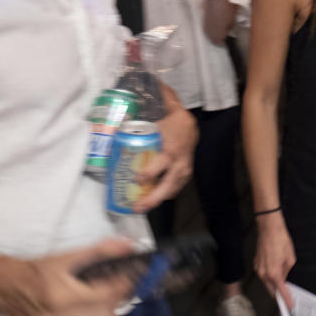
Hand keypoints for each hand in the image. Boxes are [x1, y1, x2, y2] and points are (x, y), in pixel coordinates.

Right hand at [0, 238, 135, 315]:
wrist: (8, 289)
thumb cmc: (38, 273)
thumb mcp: (67, 258)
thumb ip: (99, 251)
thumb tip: (127, 245)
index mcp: (62, 298)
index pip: (107, 297)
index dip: (122, 287)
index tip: (125, 280)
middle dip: (113, 304)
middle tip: (110, 294)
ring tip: (100, 311)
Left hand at [132, 95, 195, 211]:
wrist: (191, 127)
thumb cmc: (172, 121)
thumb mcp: (162, 113)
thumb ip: (146, 110)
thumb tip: (123, 107)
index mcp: (172, 148)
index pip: (163, 163)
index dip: (151, 172)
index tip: (138, 178)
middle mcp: (180, 162)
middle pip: (168, 184)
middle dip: (153, 197)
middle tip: (137, 206)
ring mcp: (184, 171)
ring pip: (172, 190)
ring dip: (156, 200)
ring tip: (140, 208)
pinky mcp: (184, 176)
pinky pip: (174, 189)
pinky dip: (162, 196)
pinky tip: (149, 201)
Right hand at [255, 214, 295, 309]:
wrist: (269, 228)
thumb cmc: (281, 240)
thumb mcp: (290, 257)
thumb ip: (287, 271)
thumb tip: (284, 276)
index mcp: (274, 273)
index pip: (281, 291)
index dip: (286, 299)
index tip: (290, 305)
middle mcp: (264, 273)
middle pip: (271, 290)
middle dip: (278, 294)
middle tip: (286, 297)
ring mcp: (258, 269)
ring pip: (266, 282)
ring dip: (274, 284)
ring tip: (282, 283)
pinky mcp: (256, 264)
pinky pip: (263, 275)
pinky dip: (269, 276)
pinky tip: (275, 272)